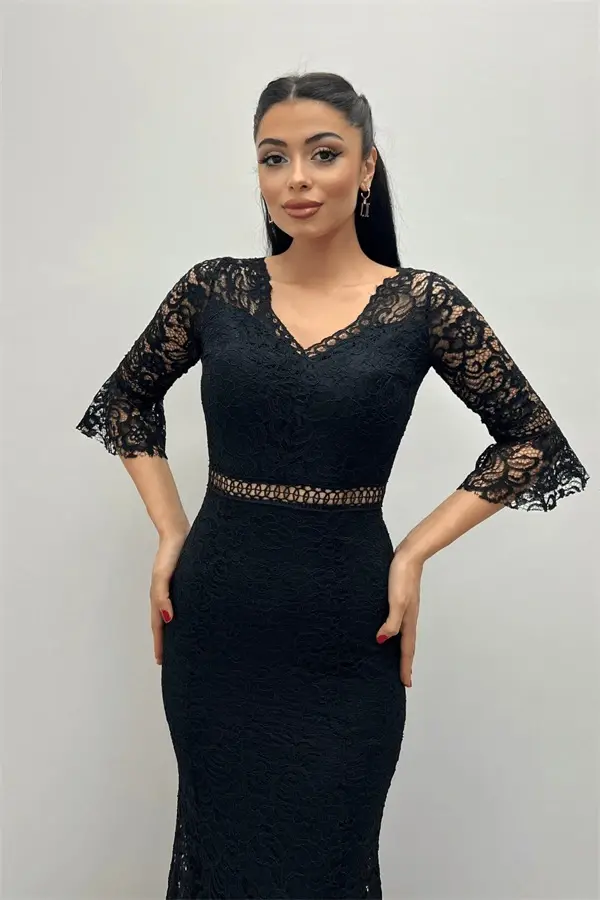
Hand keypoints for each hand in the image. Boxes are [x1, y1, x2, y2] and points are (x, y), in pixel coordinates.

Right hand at [150, 530, 188, 664]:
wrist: (178, 532)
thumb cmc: (170, 553)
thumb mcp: (163, 575)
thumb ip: (163, 596)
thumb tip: (168, 619)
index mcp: (159, 597)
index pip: (159, 626)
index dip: (159, 644)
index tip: (160, 662)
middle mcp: (166, 595)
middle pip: (164, 623)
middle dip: (165, 641)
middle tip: (170, 660)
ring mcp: (175, 589)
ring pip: (173, 615)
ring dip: (174, 630)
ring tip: (180, 645)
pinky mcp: (185, 582)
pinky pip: (182, 604)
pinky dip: (184, 615)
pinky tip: (192, 618)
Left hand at [376, 550, 422, 686]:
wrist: (409, 554)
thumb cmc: (401, 576)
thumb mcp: (396, 601)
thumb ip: (391, 622)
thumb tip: (382, 641)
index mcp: (409, 620)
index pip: (407, 649)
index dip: (405, 667)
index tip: (406, 684)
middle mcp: (408, 617)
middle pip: (407, 645)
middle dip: (405, 662)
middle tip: (403, 678)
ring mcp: (405, 608)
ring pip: (403, 634)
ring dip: (400, 648)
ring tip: (395, 659)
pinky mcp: (400, 599)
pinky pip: (398, 622)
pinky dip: (395, 632)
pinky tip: (388, 630)